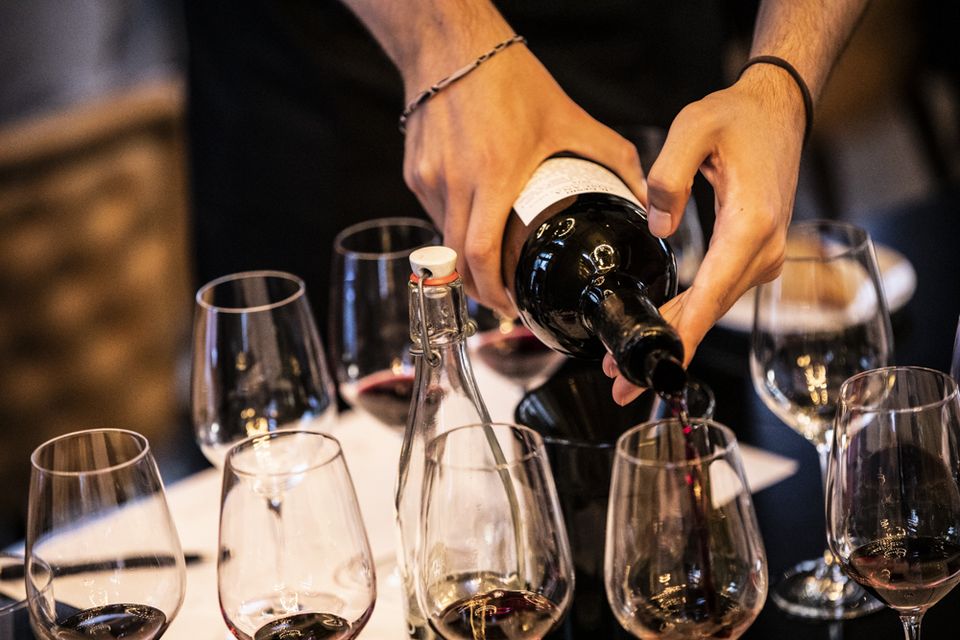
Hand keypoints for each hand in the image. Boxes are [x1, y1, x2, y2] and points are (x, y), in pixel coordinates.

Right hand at [401, 44, 645, 316]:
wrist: (452, 46)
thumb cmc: (511, 81)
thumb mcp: (569, 118)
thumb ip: (613, 156)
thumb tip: (644, 195)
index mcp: (494, 175)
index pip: (482, 254)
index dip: (494, 291)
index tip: (512, 307)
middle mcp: (456, 182)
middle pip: (458, 261)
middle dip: (479, 290)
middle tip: (504, 301)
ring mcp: (429, 178)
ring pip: (444, 240)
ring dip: (467, 260)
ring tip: (491, 266)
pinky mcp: (415, 172)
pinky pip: (434, 214)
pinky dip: (454, 226)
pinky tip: (473, 219)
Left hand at [604, 65, 804, 404]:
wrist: (778, 111)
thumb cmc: (738, 118)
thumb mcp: (694, 128)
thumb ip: (668, 176)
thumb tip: (657, 228)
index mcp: (751, 225)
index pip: (711, 294)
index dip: (680, 335)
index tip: (652, 368)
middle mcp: (762, 250)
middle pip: (710, 314)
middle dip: (665, 352)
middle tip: (619, 386)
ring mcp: (761, 257)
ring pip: (713, 310)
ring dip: (673, 338)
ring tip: (626, 368)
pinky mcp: (752, 256)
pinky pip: (717, 295)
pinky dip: (688, 317)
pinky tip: (660, 332)